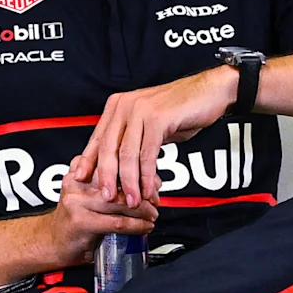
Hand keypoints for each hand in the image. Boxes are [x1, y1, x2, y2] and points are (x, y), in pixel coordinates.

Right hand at [36, 167, 155, 266]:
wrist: (51, 242)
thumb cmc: (75, 220)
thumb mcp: (90, 194)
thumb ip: (112, 184)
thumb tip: (147, 180)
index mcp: (79, 168)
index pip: (115, 162)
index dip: (139, 170)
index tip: (153, 181)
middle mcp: (77, 182)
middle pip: (119, 180)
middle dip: (143, 189)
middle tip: (156, 199)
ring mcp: (77, 201)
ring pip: (120, 201)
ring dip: (143, 209)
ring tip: (153, 214)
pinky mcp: (81, 221)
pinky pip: (117, 222)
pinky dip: (136, 225)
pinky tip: (145, 227)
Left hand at [72, 66, 237, 206]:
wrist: (210, 92)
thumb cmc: (181, 110)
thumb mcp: (149, 125)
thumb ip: (133, 142)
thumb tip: (119, 169)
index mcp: (117, 106)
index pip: (97, 139)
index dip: (89, 162)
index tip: (81, 181)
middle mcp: (124, 106)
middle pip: (108, 149)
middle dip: (106, 177)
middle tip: (107, 198)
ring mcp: (140, 110)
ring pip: (127, 154)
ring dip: (129, 182)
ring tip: (132, 201)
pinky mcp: (157, 118)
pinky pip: (147, 154)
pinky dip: (146, 176)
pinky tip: (148, 190)